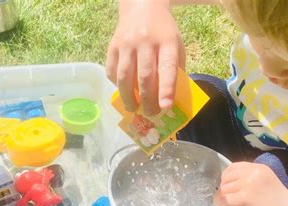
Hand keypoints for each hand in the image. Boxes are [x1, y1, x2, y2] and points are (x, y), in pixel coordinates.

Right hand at [106, 1, 184, 115]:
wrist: (142, 7)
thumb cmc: (163, 32)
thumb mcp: (176, 45)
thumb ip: (175, 68)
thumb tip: (169, 98)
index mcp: (167, 41)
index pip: (167, 68)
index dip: (166, 89)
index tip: (166, 107)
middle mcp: (145, 41)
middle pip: (144, 76)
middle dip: (147, 100)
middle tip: (150, 113)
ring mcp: (126, 43)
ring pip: (125, 76)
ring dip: (129, 97)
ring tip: (133, 108)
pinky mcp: (113, 46)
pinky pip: (112, 71)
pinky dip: (117, 85)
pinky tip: (123, 92)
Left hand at [213, 162, 287, 205]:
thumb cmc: (278, 203)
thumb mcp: (265, 181)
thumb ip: (249, 178)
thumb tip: (229, 183)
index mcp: (258, 167)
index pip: (233, 167)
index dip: (227, 178)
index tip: (230, 188)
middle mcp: (252, 173)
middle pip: (225, 179)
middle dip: (225, 191)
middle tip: (232, 201)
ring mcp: (247, 185)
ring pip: (223, 190)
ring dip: (224, 199)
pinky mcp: (244, 198)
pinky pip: (224, 200)